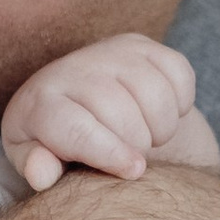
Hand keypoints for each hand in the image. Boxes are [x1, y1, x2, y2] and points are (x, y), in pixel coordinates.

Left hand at [1, 36, 217, 191]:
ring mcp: (109, 52)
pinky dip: (181, 101)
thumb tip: (40, 175)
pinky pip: (178, 71)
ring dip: (162, 127)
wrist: (78, 104)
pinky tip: (160, 114)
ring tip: (147, 138)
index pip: (78, 129)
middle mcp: (73, 69)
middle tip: (134, 157)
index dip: (111, 154)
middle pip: (121, 112)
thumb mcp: (40, 159)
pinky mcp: (140, 44)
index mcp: (41, 102)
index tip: (134, 170)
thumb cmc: (56, 141)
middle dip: (137, 144)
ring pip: (154, 92)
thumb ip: (38, 168)